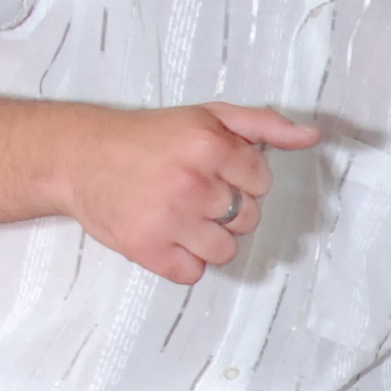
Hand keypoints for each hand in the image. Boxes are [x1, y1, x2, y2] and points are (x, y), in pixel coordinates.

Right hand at [67, 102, 316, 286]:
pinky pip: (193, 273)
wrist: (78, 157)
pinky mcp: (148, 250)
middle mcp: (191, 182)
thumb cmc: (146, 137)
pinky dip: (182, 261)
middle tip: (191, 191)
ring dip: (207, 239)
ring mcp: (169, 219)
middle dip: (227, 208)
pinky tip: (165, 234)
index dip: (240, 178)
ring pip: (225, 251)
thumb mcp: (207, 116)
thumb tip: (312, 136)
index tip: (213, 170)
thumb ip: (263, 124)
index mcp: (208, 145)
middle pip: (248, 218)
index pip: (261, 181)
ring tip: (179, 215)